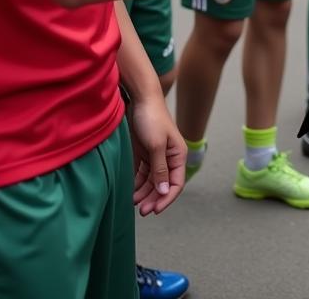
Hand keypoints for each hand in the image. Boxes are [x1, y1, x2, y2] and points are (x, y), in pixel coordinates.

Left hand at [128, 98, 185, 215]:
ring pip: (152, 181)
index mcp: (178, 155)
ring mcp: (155, 155)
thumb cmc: (151, 118)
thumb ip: (160, 169)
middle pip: (163, 185)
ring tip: (134, 203)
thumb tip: (164, 192)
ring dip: (144, 193)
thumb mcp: (156, 145)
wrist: (139, 98)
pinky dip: (137, 184)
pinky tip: (130, 192)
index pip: (176, 183)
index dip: (166, 198)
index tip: (155, 210)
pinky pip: (142, 174)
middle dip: (153, 198)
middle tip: (142, 211)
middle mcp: (168, 157)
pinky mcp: (143, 153)